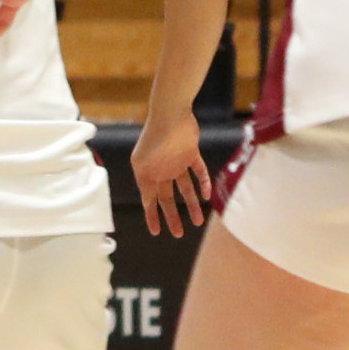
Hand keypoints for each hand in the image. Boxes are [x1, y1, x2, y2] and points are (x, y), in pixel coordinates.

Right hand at [132, 109, 210, 236]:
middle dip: (172, 217)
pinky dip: (203, 183)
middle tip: (178, 233)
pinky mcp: (191, 154)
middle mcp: (161, 171)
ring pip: (185, 189)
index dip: (152, 217)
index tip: (156, 232)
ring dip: (191, 205)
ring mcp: (176, 163)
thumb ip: (146, 184)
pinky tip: (206, 195)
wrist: (170, 115)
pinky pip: (199, 172)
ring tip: (196, 221)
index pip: (149, 200)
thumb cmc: (153, 138)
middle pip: (168, 198)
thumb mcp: (142, 164)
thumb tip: (148, 203)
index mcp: (147, 174)